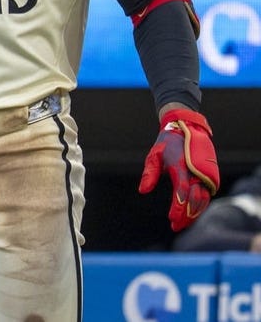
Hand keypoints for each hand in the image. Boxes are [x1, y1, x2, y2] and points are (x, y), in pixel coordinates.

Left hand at [138, 108, 219, 230]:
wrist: (187, 127)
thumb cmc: (167, 143)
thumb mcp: (154, 155)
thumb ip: (149, 174)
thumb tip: (143, 191)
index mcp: (182, 166)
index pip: (182, 191)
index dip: (178, 206)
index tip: (172, 218)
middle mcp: (196, 171)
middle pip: (195, 200)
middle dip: (186, 216)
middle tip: (176, 227)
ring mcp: (206, 173)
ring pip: (203, 199)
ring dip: (194, 213)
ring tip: (183, 223)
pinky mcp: (210, 175)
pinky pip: (207, 193)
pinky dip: (201, 205)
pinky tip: (192, 213)